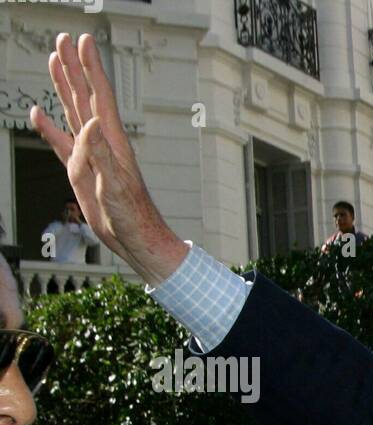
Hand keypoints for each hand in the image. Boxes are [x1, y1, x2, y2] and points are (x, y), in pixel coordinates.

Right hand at [29, 33, 187, 284]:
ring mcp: (89, 154)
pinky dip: (48, 127)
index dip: (90, 68)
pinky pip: (60, 142)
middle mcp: (101, 142)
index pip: (99, 96)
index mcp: (112, 142)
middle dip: (74, 67)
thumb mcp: (116, 185)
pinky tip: (37, 114)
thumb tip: (90, 124)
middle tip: (64, 39)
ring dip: (63, 86)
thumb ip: (101, 155)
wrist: (135, 238)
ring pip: (72, 111)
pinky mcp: (80, 169)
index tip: (83, 41)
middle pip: (84, 96)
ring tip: (53, 61)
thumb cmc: (132, 216)